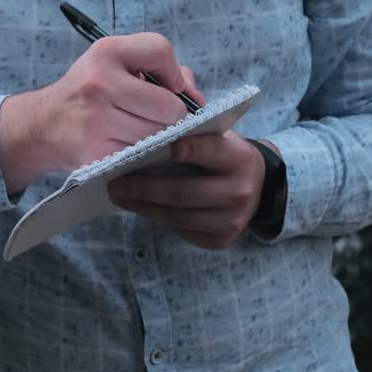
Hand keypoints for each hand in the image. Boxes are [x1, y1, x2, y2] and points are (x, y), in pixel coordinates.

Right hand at [0, 33, 203, 191]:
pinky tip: (131, 145)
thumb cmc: (90, 92)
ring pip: (158, 133)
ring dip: (159, 137)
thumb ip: (161, 71)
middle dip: (173, 115)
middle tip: (161, 118)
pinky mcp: (97, 149)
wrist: (43, 125)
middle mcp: (100, 82)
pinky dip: (143, 153)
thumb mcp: (115, 65)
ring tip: (143, 131)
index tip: (169, 87)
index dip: (174, 74)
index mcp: (106, 52)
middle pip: (168, 104)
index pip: (161, 52)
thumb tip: (196, 100)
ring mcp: (97, 118)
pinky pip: (141, 154)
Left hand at [108, 130, 266, 249]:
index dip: (194, 149)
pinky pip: (180, 229)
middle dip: (146, 188)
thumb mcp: (217, 138)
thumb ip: (192, 134)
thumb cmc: (223, 156)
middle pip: (186, 192)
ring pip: (178, 216)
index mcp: (240, 158)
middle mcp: (239, 191)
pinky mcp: (219, 240)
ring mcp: (230, 220)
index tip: (170, 146)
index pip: (214, 151)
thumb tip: (146, 132)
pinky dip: (156, 217)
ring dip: (143, 207)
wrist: (256, 188)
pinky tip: (138, 207)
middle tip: (115, 183)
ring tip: (118, 196)